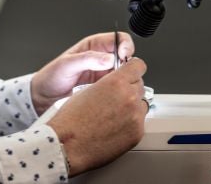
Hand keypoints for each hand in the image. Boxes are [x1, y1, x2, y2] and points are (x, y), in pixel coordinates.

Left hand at [31, 32, 134, 114]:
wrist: (43, 96)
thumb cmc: (51, 76)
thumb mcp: (67, 64)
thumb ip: (87, 59)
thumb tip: (108, 58)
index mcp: (93, 45)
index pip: (119, 39)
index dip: (126, 46)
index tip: (125, 56)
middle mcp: (101, 58)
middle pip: (126, 57)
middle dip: (127, 65)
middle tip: (121, 74)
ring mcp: (103, 73)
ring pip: (124, 73)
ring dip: (124, 79)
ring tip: (116, 86)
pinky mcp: (104, 88)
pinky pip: (117, 87)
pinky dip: (119, 90)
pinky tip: (113, 95)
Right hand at [46, 57, 147, 176]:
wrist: (68, 144)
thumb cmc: (72, 118)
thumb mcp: (88, 88)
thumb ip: (109, 82)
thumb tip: (119, 81)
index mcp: (117, 82)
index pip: (138, 66)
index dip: (133, 68)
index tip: (131, 72)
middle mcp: (129, 97)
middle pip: (140, 84)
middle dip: (130, 88)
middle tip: (116, 97)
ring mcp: (135, 117)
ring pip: (142, 104)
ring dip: (132, 105)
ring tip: (115, 113)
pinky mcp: (137, 133)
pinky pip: (140, 122)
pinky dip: (131, 122)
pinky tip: (115, 126)